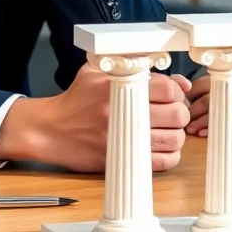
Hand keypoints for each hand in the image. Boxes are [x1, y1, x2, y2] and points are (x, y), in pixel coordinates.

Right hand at [0, 64, 191, 171]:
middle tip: (174, 113)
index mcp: (118, 86)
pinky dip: (169, 156)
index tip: (173, 95)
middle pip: (176, 114)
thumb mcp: (99, 71)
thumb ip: (137, 68)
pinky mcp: (121, 158)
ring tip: (167, 130)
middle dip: (180, 113)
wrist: (50, 129)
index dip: (177, 92)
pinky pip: (161, 163)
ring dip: (176, 135)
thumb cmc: (76, 99)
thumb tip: (177, 81)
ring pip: (173, 139)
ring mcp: (123, 137)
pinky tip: (160, 148)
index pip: (168, 88)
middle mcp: (122, 111)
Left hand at [186, 64, 231, 137]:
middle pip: (203, 95)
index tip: (184, 103)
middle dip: (190, 107)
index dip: (191, 93)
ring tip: (189, 128)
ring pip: (211, 110)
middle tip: (182, 117)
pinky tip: (203, 134)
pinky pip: (225, 124)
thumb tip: (211, 83)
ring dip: (197, 120)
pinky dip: (211, 129)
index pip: (204, 80)